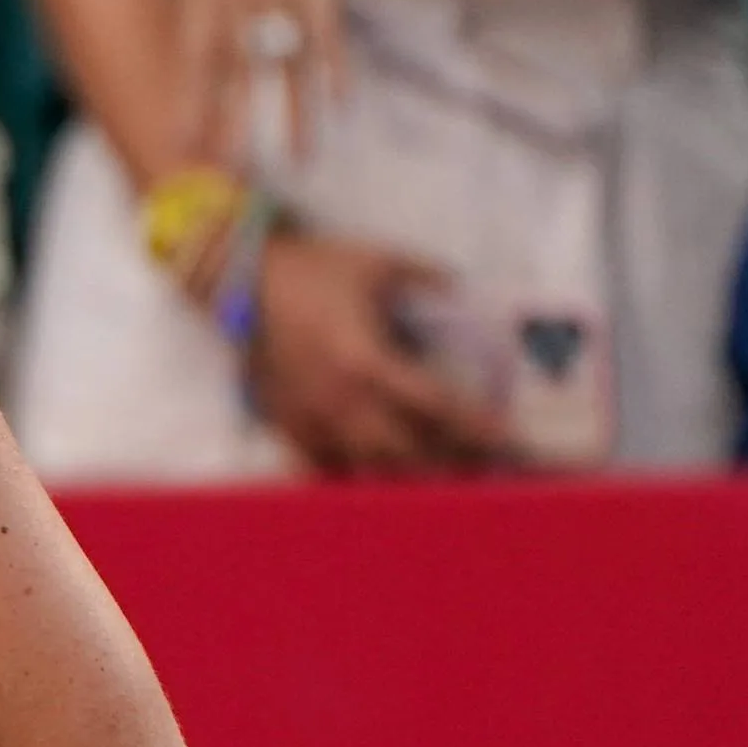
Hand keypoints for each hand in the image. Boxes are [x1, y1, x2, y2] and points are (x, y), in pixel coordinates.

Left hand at [181, 0, 367, 157]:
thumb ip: (219, 14)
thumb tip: (212, 70)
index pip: (193, 57)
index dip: (189, 102)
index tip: (182, 146)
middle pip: (233, 69)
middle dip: (232, 121)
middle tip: (231, 169)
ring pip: (285, 62)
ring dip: (292, 113)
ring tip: (298, 161)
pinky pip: (327, 31)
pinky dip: (334, 67)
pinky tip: (340, 103)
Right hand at [246, 230, 506, 475]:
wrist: (240, 278)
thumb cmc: (312, 269)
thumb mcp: (379, 262)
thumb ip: (426, 277)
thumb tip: (459, 289)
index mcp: (369, 361)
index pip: (436, 405)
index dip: (476, 426)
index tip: (508, 439)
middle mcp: (344, 400)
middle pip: (407, 453)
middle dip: (448, 465)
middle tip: (481, 468)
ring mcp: (314, 417)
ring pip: (367, 469)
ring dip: (404, 478)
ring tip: (434, 482)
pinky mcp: (288, 422)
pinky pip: (322, 468)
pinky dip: (350, 479)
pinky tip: (371, 484)